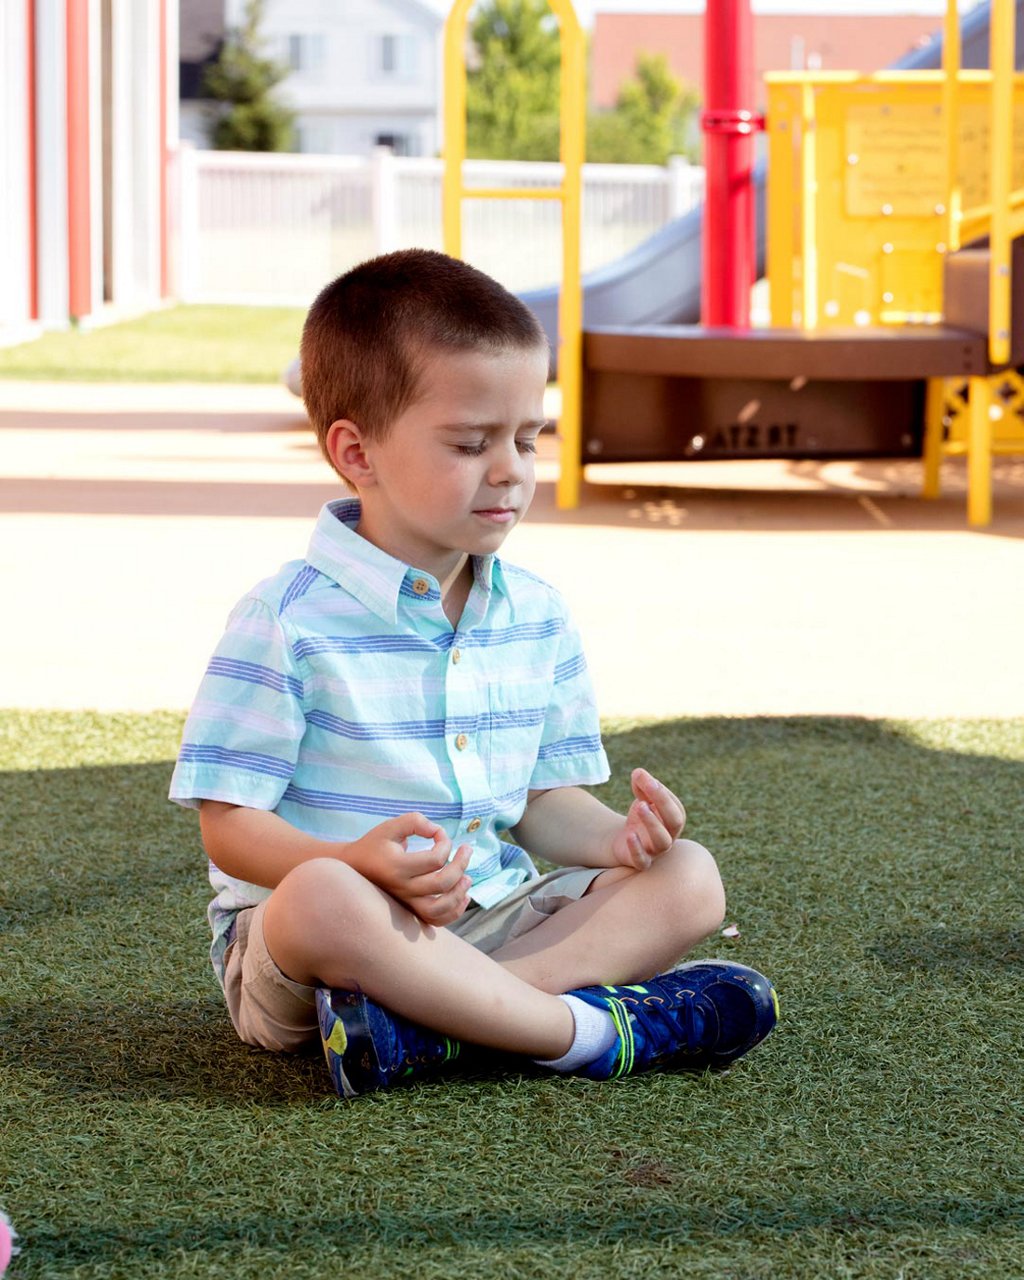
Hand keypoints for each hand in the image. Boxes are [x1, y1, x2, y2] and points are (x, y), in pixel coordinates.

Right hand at [345, 812, 472, 926]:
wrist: (355, 867)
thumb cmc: (376, 844)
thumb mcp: (391, 826)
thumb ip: (415, 822)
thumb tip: (438, 831)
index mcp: (397, 866)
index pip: (434, 859)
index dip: (445, 843)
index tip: (440, 834)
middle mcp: (402, 888)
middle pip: (441, 883)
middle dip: (461, 864)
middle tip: (467, 850)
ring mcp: (406, 903)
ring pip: (439, 909)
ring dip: (459, 893)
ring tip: (468, 878)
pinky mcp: (410, 911)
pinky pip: (435, 921)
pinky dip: (453, 912)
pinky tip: (462, 895)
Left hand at [609, 768, 685, 870]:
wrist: (625, 840)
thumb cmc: (640, 816)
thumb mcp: (641, 798)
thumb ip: (642, 785)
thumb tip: (639, 773)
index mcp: (673, 819)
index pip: (675, 806)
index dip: (662, 792)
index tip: (647, 779)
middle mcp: (670, 835)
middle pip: (674, 821)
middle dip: (663, 803)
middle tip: (649, 786)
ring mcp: (656, 850)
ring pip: (662, 841)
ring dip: (653, 823)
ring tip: (640, 806)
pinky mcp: (641, 862)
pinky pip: (643, 860)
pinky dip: (637, 849)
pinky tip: (630, 834)